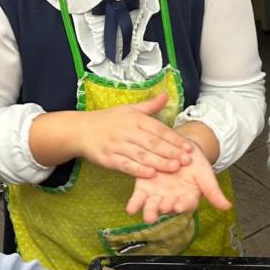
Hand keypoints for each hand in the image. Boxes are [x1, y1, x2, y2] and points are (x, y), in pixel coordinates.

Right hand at [78, 93, 192, 179]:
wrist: (80, 130)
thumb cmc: (108, 120)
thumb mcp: (129, 109)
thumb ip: (150, 106)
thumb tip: (167, 95)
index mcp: (135, 118)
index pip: (158, 129)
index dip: (174, 139)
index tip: (189, 148)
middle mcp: (127, 131)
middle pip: (152, 143)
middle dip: (171, 152)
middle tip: (187, 160)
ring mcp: (117, 145)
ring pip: (141, 155)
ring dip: (159, 162)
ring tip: (175, 168)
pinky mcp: (108, 158)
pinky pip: (126, 165)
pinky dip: (138, 170)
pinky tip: (151, 174)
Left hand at [125, 140, 230, 222]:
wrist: (178, 149)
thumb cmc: (194, 164)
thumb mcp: (206, 174)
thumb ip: (213, 191)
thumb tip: (227, 207)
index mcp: (187, 197)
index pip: (187, 203)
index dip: (184, 204)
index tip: (180, 206)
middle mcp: (171, 199)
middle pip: (167, 207)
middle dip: (164, 209)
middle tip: (164, 208)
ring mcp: (157, 194)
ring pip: (152, 206)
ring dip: (149, 211)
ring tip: (148, 216)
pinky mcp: (143, 187)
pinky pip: (137, 198)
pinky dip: (134, 204)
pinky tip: (131, 208)